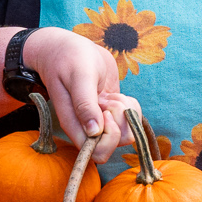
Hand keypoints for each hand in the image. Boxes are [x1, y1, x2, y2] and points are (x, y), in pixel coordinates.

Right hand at [20, 28, 137, 161]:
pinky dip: (130, 104)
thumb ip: (84, 104)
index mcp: (76, 126)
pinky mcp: (112, 112)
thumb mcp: (78, 76)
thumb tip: (93, 132)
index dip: (108, 136)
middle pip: (117, 143)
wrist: (69, 49)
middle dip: (119, 120)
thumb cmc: (69, 59)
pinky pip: (132, 118)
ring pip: (127, 131)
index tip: (104, 111)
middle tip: (106, 99)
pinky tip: (114, 93)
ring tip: (108, 95)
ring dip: (124, 111)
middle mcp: (89, 128)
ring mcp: (102, 121)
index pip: (98, 152)